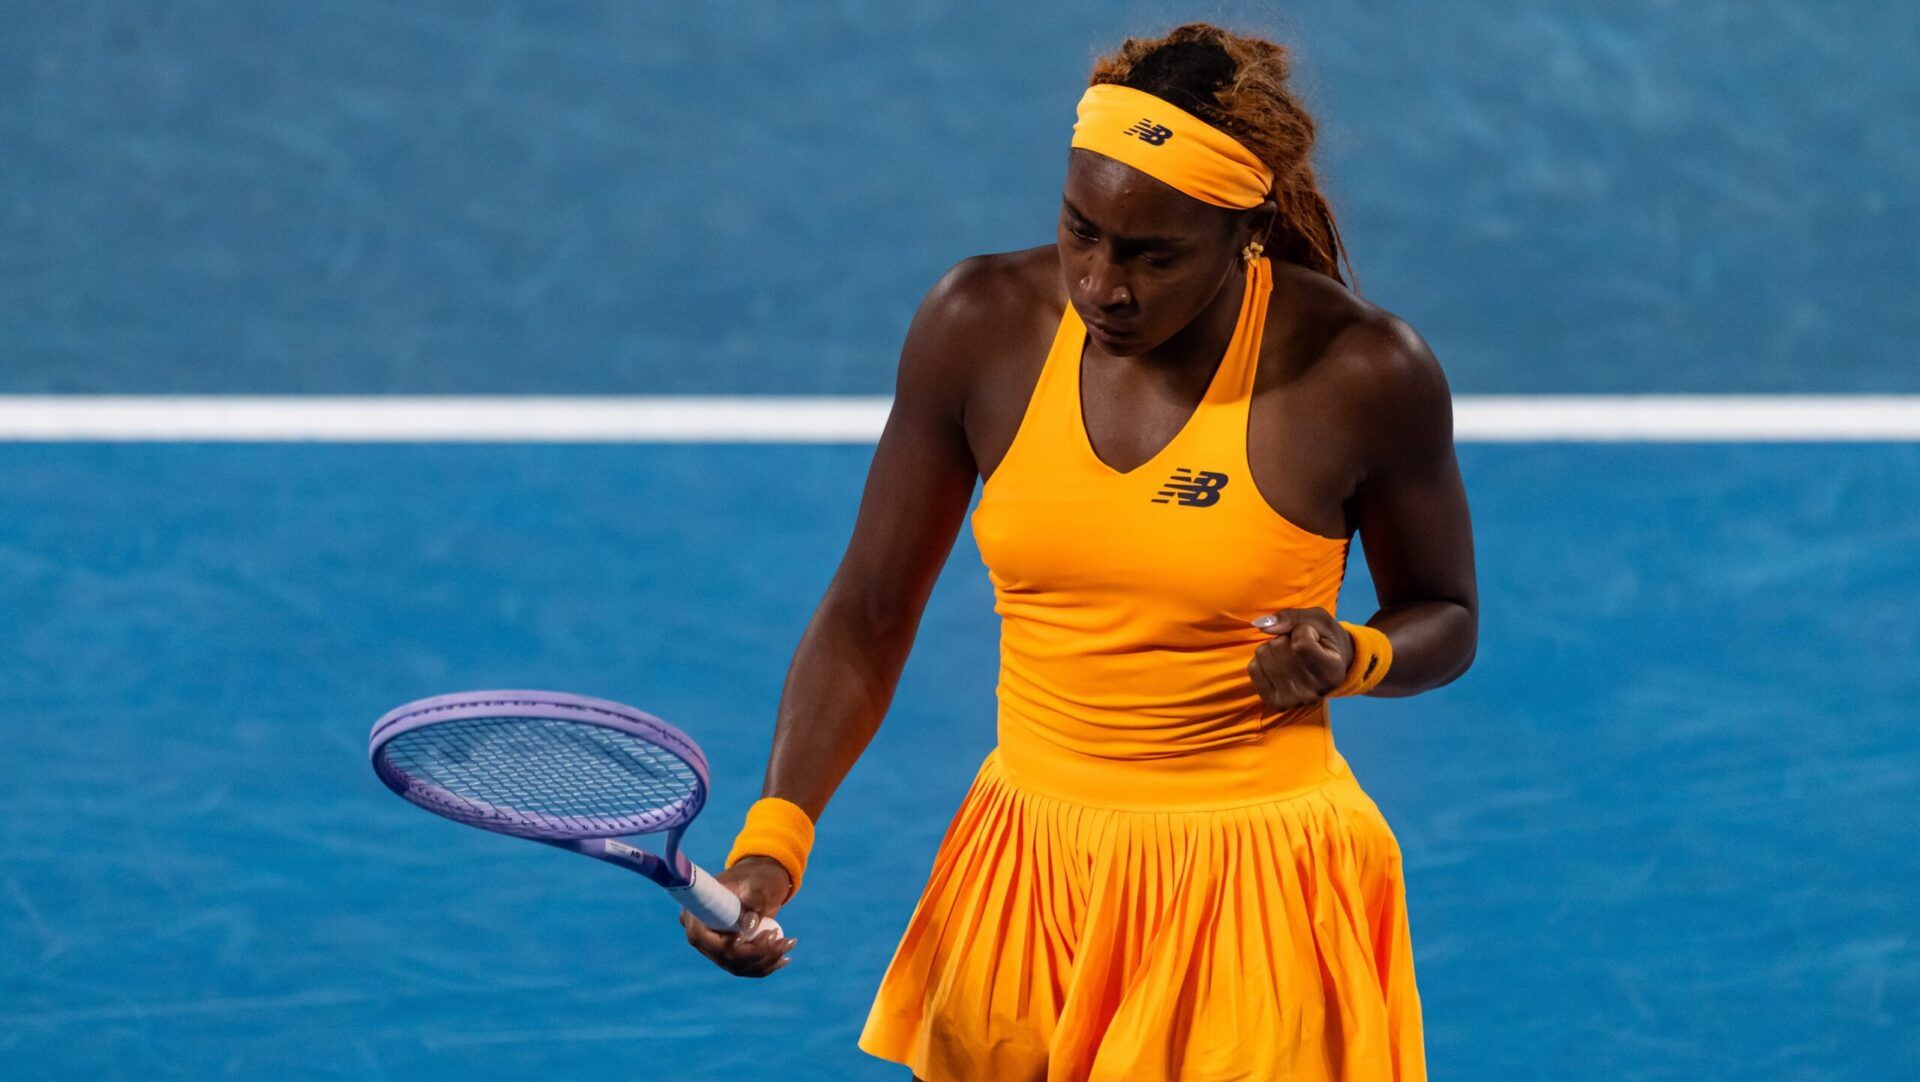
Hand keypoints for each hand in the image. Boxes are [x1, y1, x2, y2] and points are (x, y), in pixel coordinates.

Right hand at [680, 856, 797, 977]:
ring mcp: (716, 946)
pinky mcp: (731, 954)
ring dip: (765, 960)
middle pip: (724, 956)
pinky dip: (765, 965)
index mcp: (697, 912)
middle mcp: (702, 933)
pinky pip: (746, 967)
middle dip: (756, 953)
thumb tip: (748, 928)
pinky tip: (784, 959)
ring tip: (787, 944)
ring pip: (738, 966)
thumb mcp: (758, 885)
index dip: (727, 946)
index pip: (703, 939)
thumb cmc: (758, 878)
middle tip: (780, 938)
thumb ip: (753, 901)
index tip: (753, 937)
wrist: (764, 881)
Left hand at [1248, 607, 1352, 713]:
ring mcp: (1292, 701)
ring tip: (1290, 654)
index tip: (1313, 636)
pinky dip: (1262, 658)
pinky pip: (1253, 668)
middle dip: (1285, 638)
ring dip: (1273, 647)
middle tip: (1299, 647)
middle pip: (1278, 648)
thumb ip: (1293, 617)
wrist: (1330, 667)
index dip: (1302, 630)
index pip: (1301, 644)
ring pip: (1263, 655)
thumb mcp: (1318, 619)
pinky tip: (1279, 663)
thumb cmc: (1325, 639)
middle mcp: (1313, 693)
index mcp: (1331, 673)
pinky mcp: (1275, 703)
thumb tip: (1263, 626)